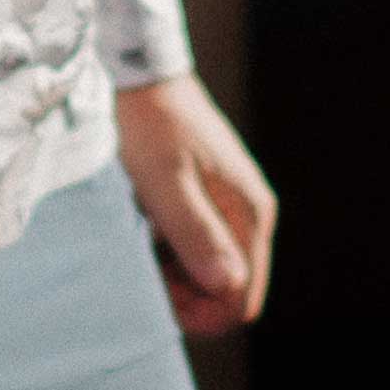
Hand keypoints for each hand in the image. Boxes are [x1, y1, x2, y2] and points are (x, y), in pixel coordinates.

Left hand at [119, 72, 276, 333]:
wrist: (139, 75)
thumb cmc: (149, 127)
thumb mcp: (165, 185)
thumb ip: (197, 235)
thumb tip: (228, 287)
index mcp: (249, 212)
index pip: (242, 299)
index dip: (203, 315)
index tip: (159, 301)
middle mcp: (249, 213)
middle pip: (229, 289)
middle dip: (188, 298)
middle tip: (142, 277)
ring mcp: (230, 206)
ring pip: (211, 272)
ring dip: (177, 278)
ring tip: (139, 254)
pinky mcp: (208, 200)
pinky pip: (198, 248)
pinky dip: (171, 255)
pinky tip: (144, 238)